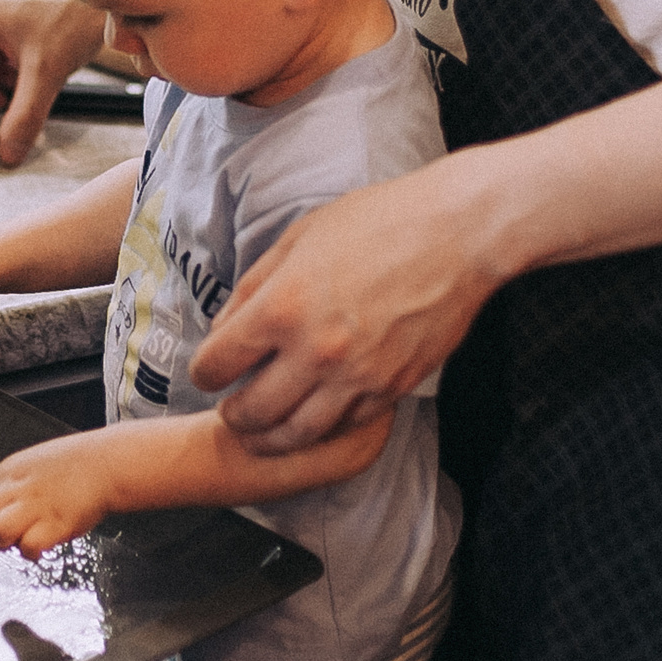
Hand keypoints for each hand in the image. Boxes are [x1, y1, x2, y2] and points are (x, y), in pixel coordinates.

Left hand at [0, 433, 114, 558]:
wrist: (104, 464)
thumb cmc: (68, 464)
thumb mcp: (27, 464)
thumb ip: (3, 484)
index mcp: (7, 474)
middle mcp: (16, 489)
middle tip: (1, 529)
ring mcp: (34, 507)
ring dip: (7, 541)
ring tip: (24, 535)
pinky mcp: (54, 525)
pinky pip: (29, 547)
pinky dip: (32, 551)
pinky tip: (43, 542)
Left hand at [191, 153, 503, 455]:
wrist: (458, 234)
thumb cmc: (377, 222)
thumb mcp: (299, 239)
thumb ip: (255, 287)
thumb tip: (224, 327)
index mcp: (282, 307)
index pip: (216, 364)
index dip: (204, 372)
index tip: (208, 372)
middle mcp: (315, 351)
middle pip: (251, 412)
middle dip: (232, 415)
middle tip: (231, 411)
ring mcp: (357, 376)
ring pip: (296, 435)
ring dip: (270, 438)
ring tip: (262, 431)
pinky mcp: (392, 388)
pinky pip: (344, 426)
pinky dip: (322, 428)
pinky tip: (314, 417)